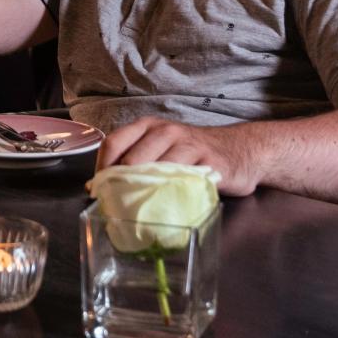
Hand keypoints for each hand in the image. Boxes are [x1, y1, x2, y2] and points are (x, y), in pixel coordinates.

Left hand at [97, 117, 260, 195]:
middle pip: (131, 159)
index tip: (98, 190)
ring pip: (156, 170)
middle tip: (115, 206)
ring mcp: (189, 146)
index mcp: (148, 126)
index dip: (100, 169)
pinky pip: (185, 181)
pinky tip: (166, 207)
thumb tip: (97, 186)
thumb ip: (134, 161)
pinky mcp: (210, 164)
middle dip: (119, 186)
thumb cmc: (192, 152)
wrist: (239, 149)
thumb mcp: (161, 147)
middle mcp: (166, 132)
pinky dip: (172, 197)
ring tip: (136, 210)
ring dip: (142, 193)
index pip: (113, 143)